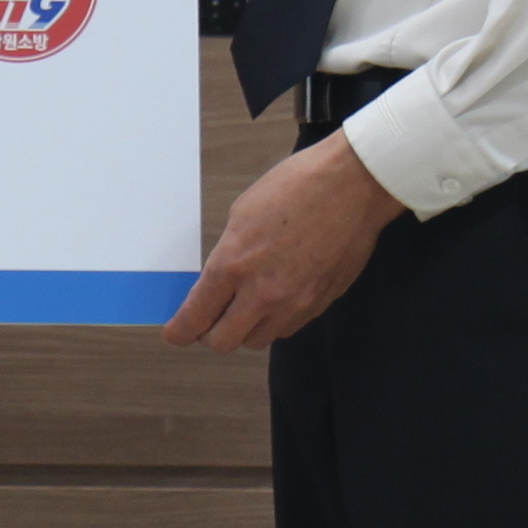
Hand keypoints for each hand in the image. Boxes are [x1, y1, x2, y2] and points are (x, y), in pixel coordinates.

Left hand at [167, 135, 403, 351]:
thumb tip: (220, 280)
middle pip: (224, 341)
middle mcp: (263, 293)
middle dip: (210, 334)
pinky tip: (277, 297)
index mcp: (234, 265)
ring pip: (258, 339)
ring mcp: (295, 303)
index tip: (175, 333)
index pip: (196, 317)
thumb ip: (228, 255)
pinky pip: (289, 327)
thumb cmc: (297, 186)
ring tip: (246, 306)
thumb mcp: (243, 214)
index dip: (180, 331)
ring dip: (245, 328)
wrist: (352, 186)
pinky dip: (276, 320)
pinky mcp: (320, 303)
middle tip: (209, 320)